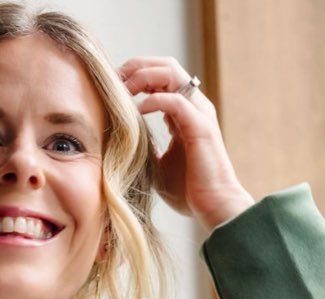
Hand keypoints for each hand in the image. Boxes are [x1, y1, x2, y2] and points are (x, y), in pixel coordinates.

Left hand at [117, 56, 254, 229]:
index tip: (111, 86)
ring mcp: (198, 113)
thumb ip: (144, 146)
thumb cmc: (188, 191)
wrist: (213, 207)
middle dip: (136, 67)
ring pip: (171, 74)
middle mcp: (193, 106)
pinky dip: (152, 101)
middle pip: (165, 66)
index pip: (160, 77)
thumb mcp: (157, 164)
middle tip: (112, 80)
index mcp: (184, 112)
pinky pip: (174, 101)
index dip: (135, 75)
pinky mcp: (200, 127)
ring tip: (121, 91)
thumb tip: (121, 139)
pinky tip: (135, 112)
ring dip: (142, 77)